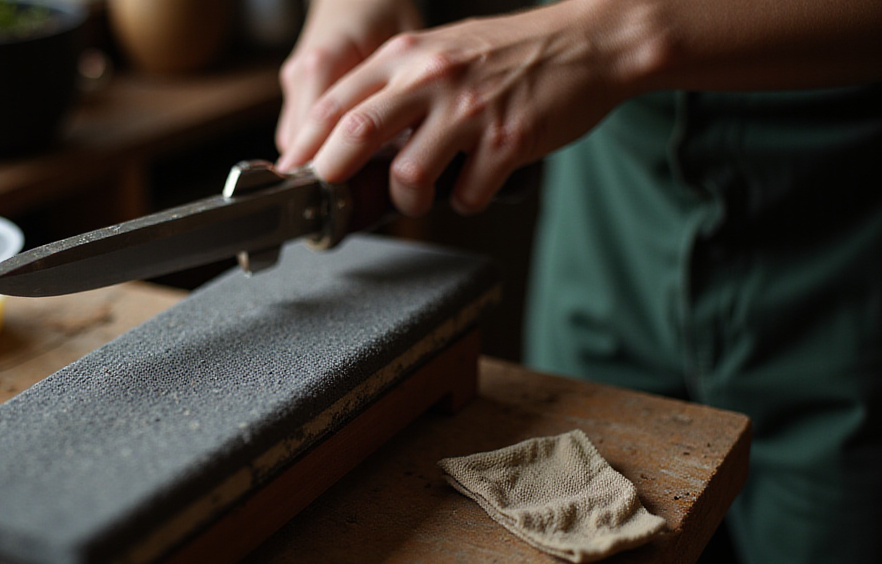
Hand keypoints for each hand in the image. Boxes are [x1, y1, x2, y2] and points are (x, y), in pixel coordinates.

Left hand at [278, 1, 641, 215]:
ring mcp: (472, 109)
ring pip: (408, 172)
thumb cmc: (510, 54)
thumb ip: (395, 86)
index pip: (336, 101)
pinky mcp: (508, 140)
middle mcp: (433, 76)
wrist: (588, 44)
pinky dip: (464, 201)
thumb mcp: (440, 51)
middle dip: (334, 173)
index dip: (306, 145)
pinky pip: (468, 193)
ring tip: (418, 196)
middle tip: (331, 198)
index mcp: (408, 54)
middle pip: (358, 130)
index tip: (293, 175)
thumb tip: (343, 134)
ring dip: (406, 198)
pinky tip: (473, 186)